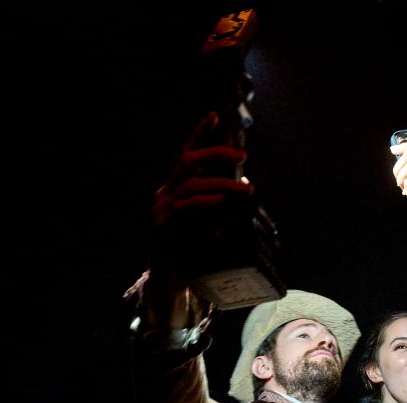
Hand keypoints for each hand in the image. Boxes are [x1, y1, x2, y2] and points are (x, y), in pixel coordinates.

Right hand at [143, 112, 254, 328]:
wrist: (172, 282)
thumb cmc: (193, 252)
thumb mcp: (208, 222)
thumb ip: (219, 202)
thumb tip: (245, 185)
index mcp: (174, 188)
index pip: (186, 155)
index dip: (199, 134)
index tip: (215, 116)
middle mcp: (164, 194)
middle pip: (187, 161)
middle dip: (216, 153)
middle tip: (242, 157)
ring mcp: (161, 210)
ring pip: (192, 185)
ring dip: (222, 185)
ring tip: (246, 190)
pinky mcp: (162, 228)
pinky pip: (186, 209)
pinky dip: (206, 202)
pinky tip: (221, 201)